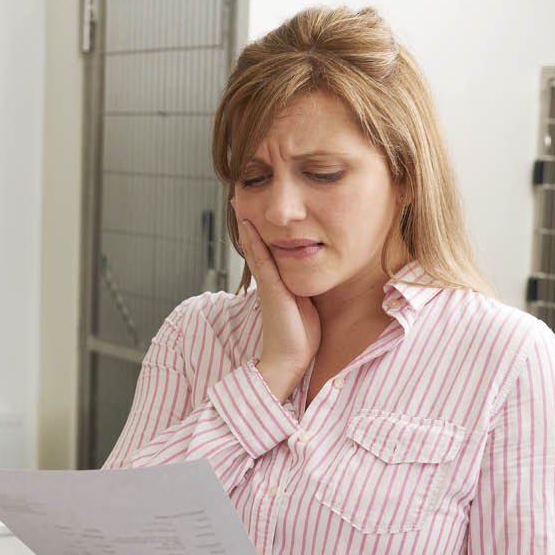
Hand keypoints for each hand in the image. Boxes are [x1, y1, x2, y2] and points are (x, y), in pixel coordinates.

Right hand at [234, 203, 319, 398]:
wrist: (290, 359)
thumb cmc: (300, 337)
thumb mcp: (305, 304)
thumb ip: (305, 287)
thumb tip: (315, 272)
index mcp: (278, 282)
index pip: (267, 249)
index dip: (261, 229)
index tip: (256, 209)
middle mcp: (269, 279)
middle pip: (256, 244)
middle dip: (250, 221)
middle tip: (240, 196)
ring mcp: (267, 283)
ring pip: (254, 247)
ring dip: (247, 224)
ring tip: (239, 201)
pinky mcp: (270, 288)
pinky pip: (260, 258)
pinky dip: (253, 240)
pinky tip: (248, 224)